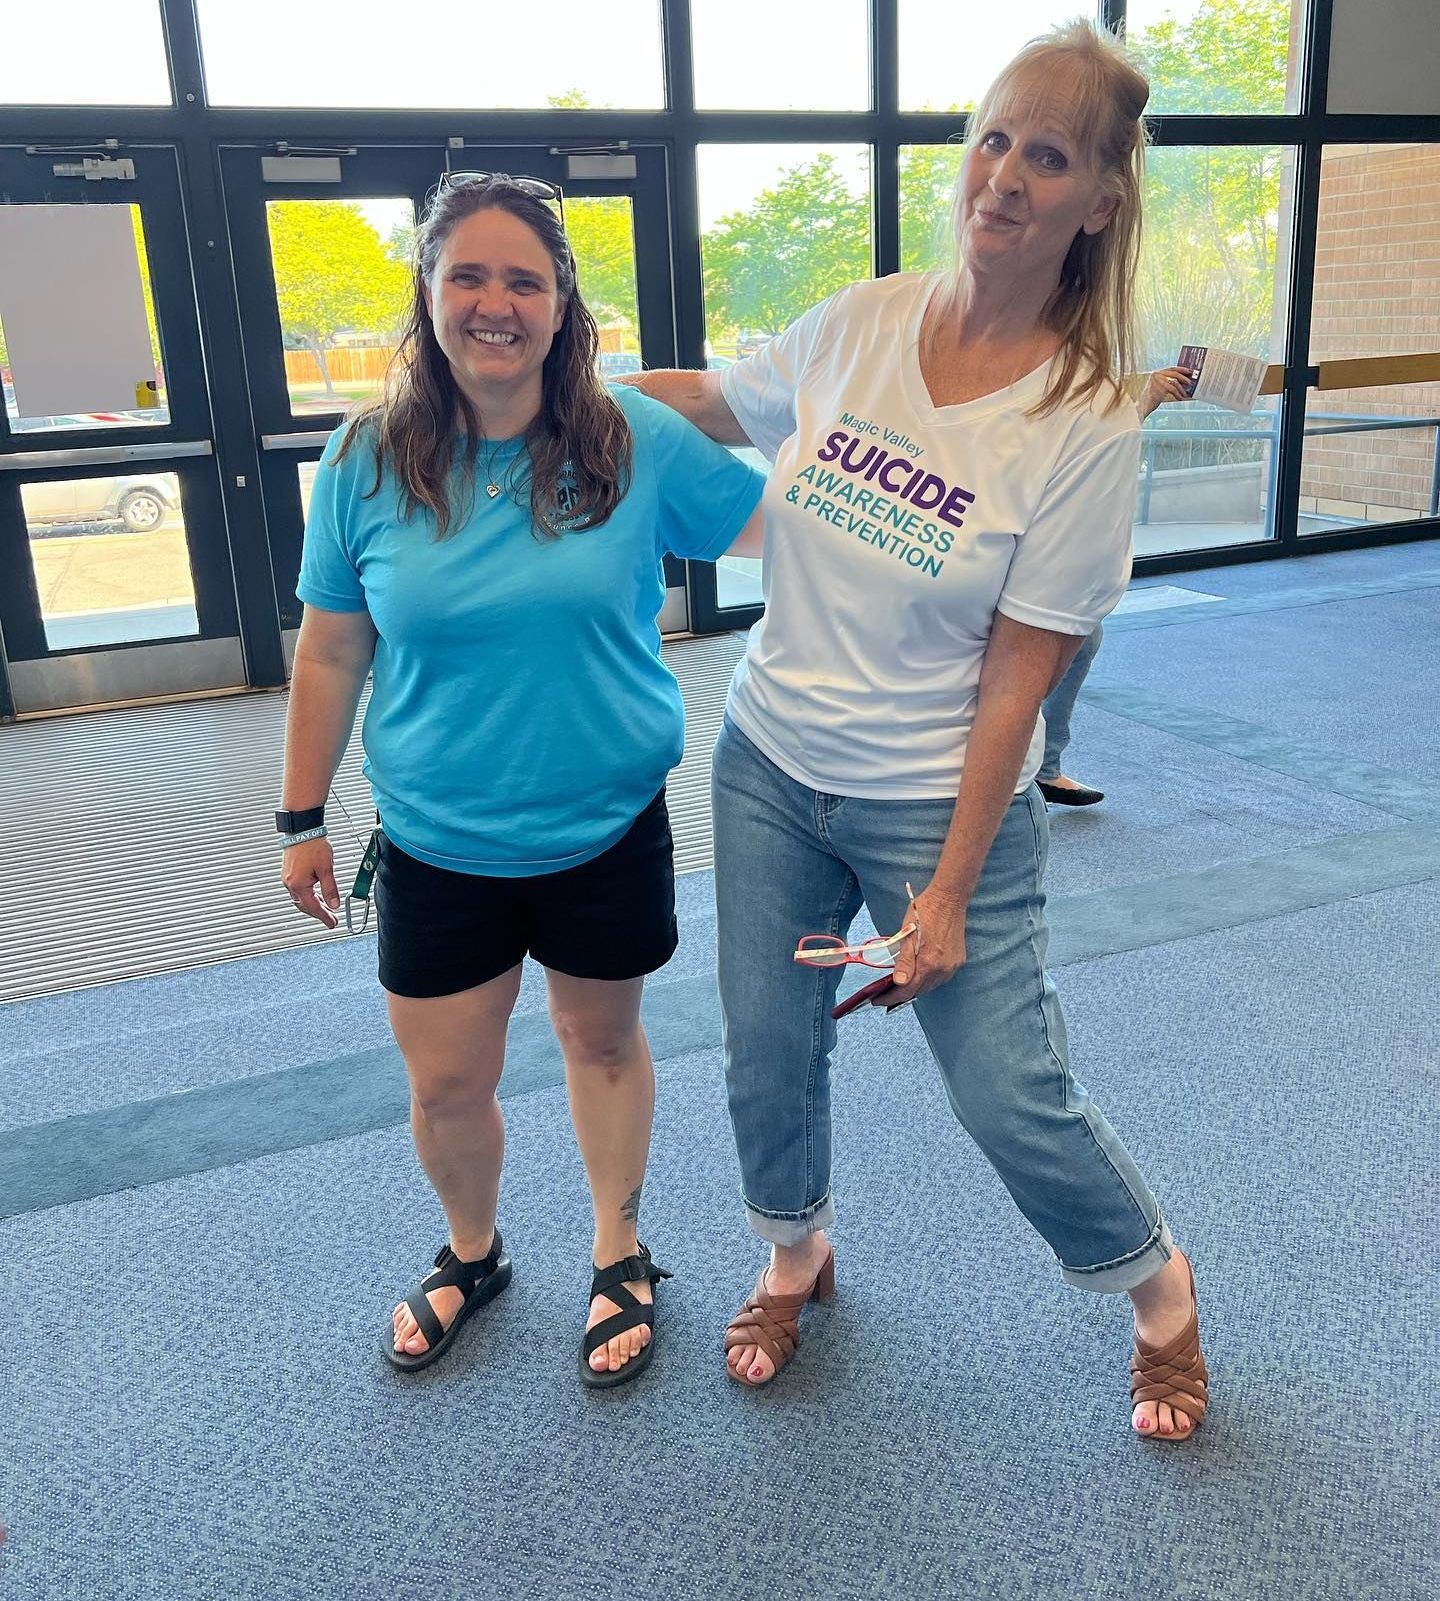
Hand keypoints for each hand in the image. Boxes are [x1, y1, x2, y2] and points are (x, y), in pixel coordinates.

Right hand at [281, 838, 340, 928]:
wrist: (302, 829)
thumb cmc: (312, 845)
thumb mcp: (326, 869)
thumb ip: (330, 889)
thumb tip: (334, 904)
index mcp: (298, 884)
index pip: (313, 907)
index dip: (324, 917)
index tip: (332, 923)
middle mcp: (290, 883)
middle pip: (305, 906)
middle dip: (319, 914)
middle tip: (331, 919)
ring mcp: (288, 878)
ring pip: (301, 899)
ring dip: (313, 906)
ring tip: (326, 909)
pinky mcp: (289, 872)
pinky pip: (298, 891)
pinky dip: (308, 897)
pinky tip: (317, 896)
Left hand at [887, 881, 967, 1006]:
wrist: (949, 898)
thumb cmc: (924, 912)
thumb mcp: (907, 935)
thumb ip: (904, 961)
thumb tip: (899, 983)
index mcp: (928, 963)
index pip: (906, 990)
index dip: (890, 998)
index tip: (877, 1000)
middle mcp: (943, 969)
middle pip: (919, 991)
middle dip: (900, 994)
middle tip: (884, 993)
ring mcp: (952, 966)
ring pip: (930, 986)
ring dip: (915, 988)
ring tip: (899, 986)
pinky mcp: (958, 960)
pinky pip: (940, 977)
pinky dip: (928, 979)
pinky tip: (919, 974)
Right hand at [1146, 365, 1194, 411]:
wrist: (1142, 407)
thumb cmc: (1151, 399)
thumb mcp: (1159, 387)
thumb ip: (1168, 381)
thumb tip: (1183, 381)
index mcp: (1156, 373)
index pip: (1171, 368)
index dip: (1182, 369)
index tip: (1189, 371)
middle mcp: (1156, 375)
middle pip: (1174, 373)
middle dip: (1184, 378)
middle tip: (1190, 383)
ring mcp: (1157, 380)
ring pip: (1175, 382)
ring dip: (1181, 389)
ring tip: (1184, 394)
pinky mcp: (1159, 387)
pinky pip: (1173, 389)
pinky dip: (1178, 394)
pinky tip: (1180, 398)